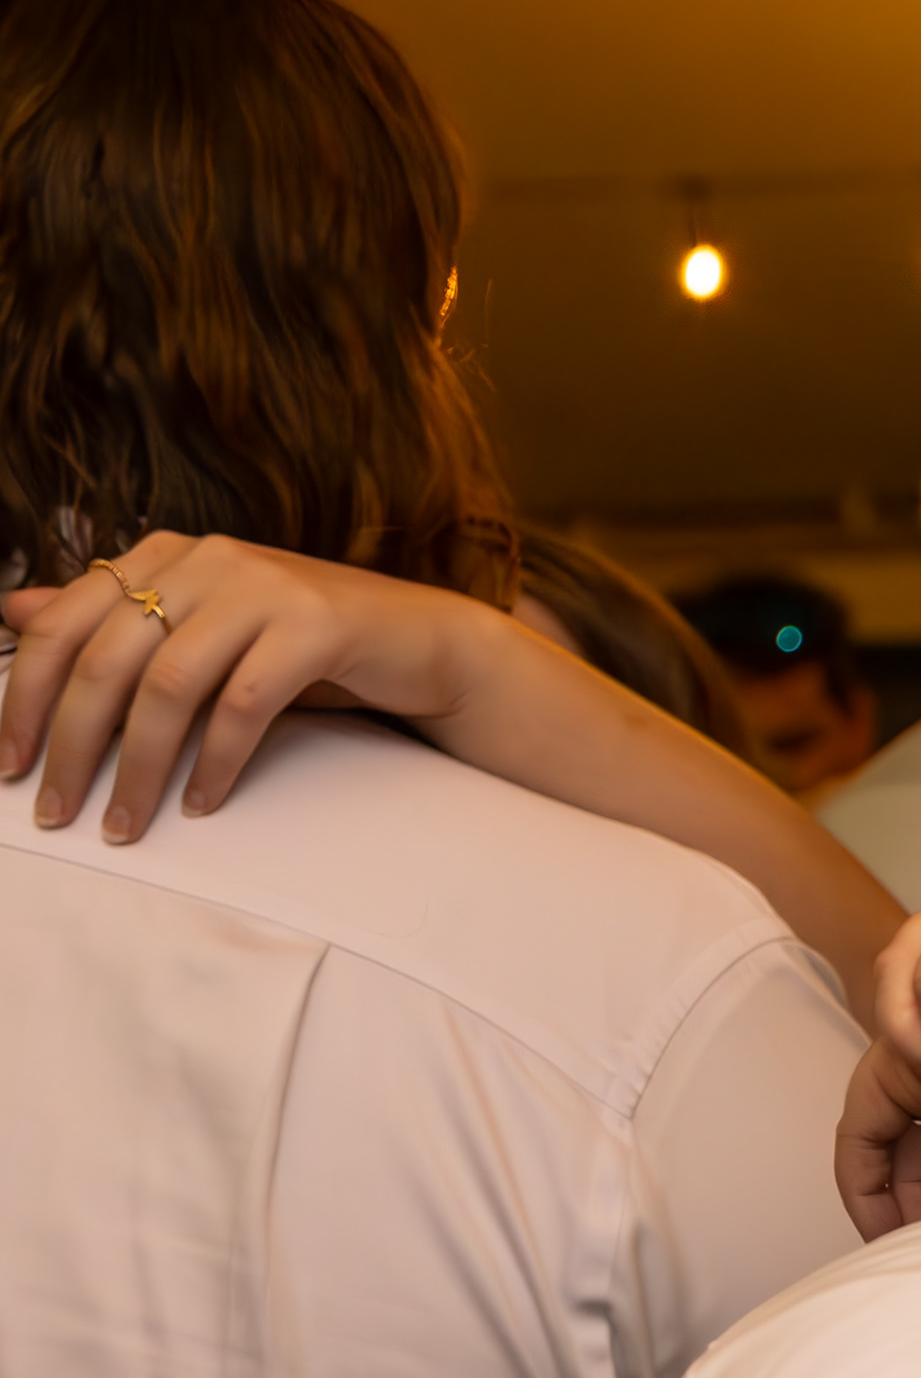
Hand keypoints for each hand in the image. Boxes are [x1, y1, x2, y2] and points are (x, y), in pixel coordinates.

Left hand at [0, 530, 519, 836]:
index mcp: (164, 554)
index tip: (9, 763)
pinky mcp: (317, 626)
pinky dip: (215, 762)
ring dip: (139, 768)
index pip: (62, 623)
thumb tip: (10, 608)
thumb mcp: (200, 629)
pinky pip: (244, 705)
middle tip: (56, 810)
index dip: (24, 697)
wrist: (422, 640)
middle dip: (72, 746)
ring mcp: (263, 588)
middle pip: (106, 660)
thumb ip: (113, 619)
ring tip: (124, 823)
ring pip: (168, 686)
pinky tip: (200, 802)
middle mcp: (205, 559)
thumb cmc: (304, 644)